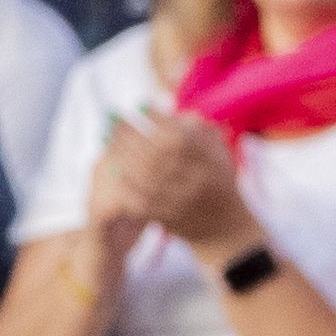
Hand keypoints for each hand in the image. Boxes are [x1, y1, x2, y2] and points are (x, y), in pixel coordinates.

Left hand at [92, 110, 254, 260]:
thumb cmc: (219, 183)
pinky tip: (113, 170)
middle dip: (133, 133)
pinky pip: (140, 199)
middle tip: (116, 120)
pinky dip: (124, 184)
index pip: (182, 134)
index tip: (142, 107)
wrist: (225, 229)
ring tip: (109, 141)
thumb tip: (182, 112)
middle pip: (158, 151)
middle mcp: (199, 178)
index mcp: (212, 160)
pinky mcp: (168, 217)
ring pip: (146, 174)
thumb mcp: (221, 156)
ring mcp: (182, 200)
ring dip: (123, 156)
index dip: (159, 119)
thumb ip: (204, 133)